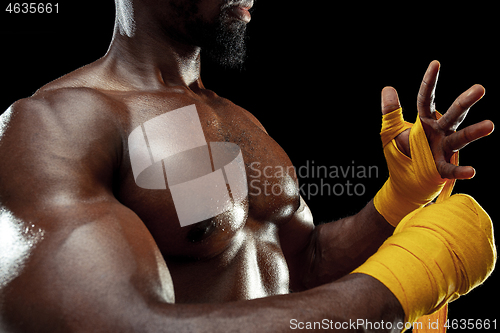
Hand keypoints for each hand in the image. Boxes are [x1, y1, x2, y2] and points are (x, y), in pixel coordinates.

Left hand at [381, 60, 494, 179]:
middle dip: (465, 102)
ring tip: (491, 125)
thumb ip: (391, 111)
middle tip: (480, 88)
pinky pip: (451, 169)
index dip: (429, 82)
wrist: (405, 178)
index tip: (436, 63)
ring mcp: (443, 148)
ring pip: (460, 138)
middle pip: (453, 114)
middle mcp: (439, 132)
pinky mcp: (441, 167)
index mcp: (425, 120)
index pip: (427, 98)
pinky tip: (472, 171)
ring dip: (474, 132)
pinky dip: (461, 171)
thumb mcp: (391, 130)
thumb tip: (388, 88)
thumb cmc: (402, 151)